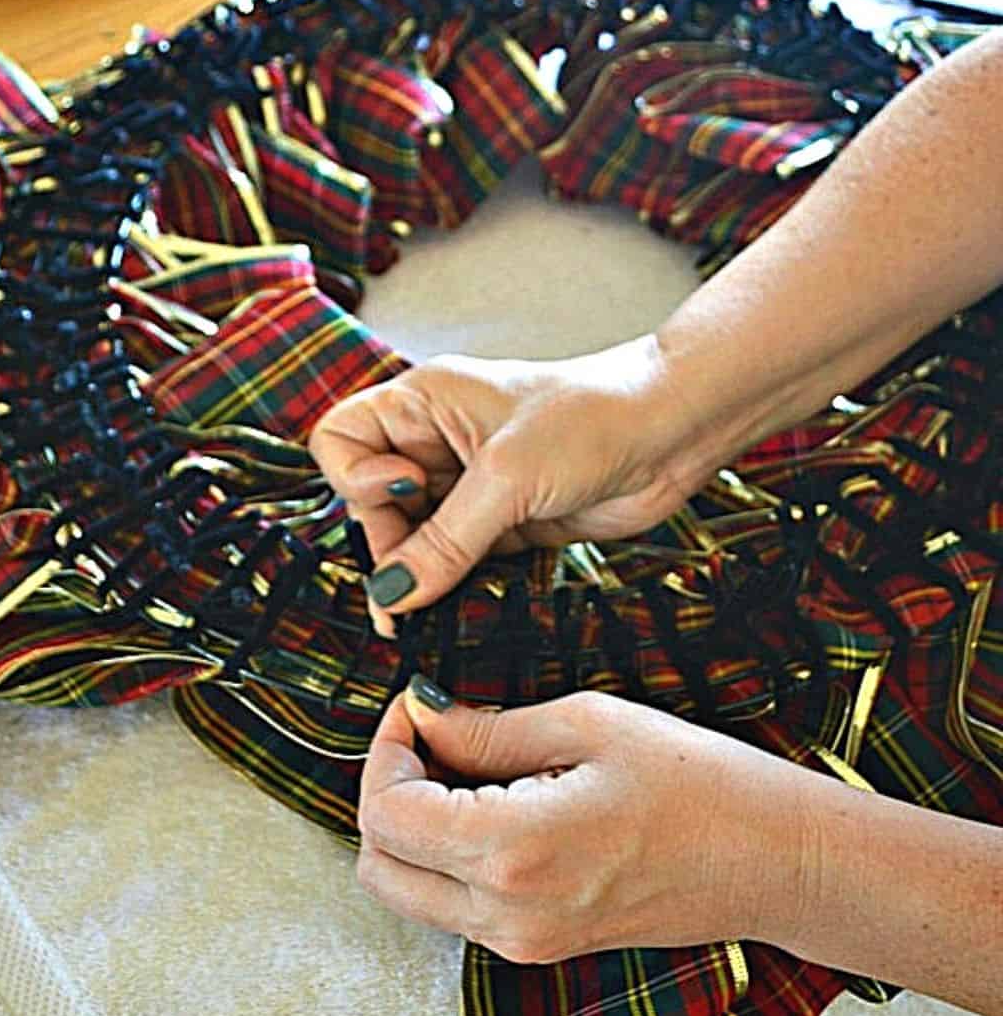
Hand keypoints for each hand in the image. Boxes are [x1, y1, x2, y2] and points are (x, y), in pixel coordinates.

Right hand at [307, 335, 711, 631]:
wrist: (673, 432)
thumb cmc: (591, 420)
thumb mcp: (507, 478)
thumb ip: (443, 541)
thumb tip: (391, 595)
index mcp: (422, 402)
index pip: (342, 441)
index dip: (357, 480)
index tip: (403, 495)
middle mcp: (436, 440)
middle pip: (371, 501)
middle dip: (388, 545)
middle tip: (412, 590)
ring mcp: (469, 484)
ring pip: (412, 538)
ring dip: (419, 575)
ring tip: (428, 613)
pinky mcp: (503, 522)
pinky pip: (454, 561)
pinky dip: (452, 587)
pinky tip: (460, 609)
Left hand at [356, 680, 809, 963]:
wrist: (774, 862)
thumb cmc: (700, 784)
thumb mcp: (589, 725)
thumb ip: (488, 730)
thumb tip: (423, 716)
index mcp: (512, 852)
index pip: (384, 815)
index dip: (386, 748)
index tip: (419, 706)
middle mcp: (505, 914)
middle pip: (378, 866)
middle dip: (386, 790)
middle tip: (431, 735)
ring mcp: (521, 941)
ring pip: (408, 892)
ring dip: (413, 825)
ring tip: (466, 764)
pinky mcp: (539, 947)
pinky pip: (454, 906)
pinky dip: (447, 855)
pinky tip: (494, 801)